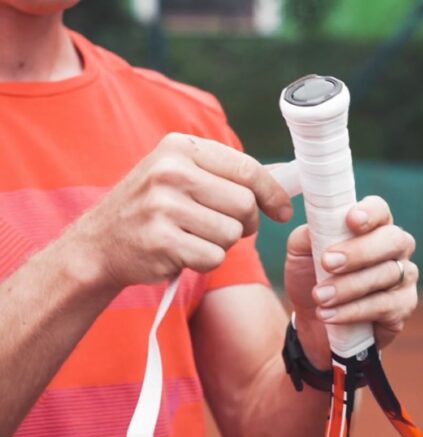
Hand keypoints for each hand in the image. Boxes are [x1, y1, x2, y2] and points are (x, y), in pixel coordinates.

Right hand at [67, 132, 291, 288]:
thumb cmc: (152, 209)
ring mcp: (164, 206)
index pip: (246, 168)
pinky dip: (206, 261)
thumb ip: (223, 175)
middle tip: (224, 227)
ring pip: (232, 233)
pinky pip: (214, 256)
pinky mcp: (162, 241)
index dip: (272, 192)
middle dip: (245, 223)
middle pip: (245, 204)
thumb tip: (281, 186)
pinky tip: (183, 252)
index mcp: (180, 148)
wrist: (98, 245)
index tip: (283, 210)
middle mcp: (171, 171)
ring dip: (222, 243)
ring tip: (194, 237)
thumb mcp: (179, 175)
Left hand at [284, 196, 418, 364]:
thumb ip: (308, 235)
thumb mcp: (301, 253)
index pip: (380, 210)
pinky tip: (329, 314)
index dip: (370, 213)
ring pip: (386, 274)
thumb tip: (316, 228)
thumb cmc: (313, 276)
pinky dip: (354, 311)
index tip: (351, 220)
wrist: (315, 321)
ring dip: (349, 286)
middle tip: (328, 263)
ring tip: (320, 296)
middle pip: (393, 240)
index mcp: (373, 226)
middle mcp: (396, 247)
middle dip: (360, 251)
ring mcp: (404, 276)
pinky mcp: (403, 306)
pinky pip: (384, 306)